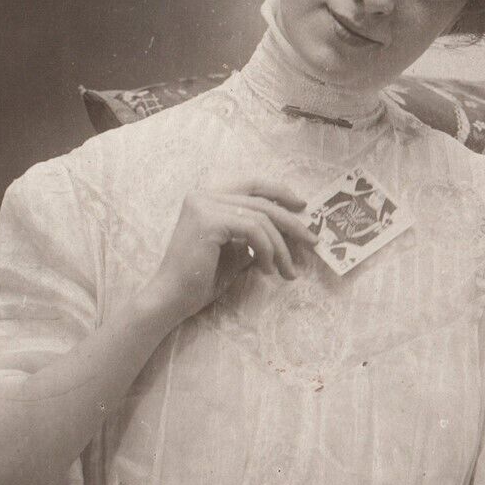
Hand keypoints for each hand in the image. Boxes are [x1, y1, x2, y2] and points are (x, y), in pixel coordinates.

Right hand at [143, 179, 317, 322]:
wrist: (172, 299)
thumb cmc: (201, 280)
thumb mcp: (236, 251)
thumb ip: (256, 234)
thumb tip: (291, 229)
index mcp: (208, 198)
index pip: (252, 184)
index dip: (280, 192)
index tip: (302, 208)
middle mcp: (204, 194)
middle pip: (262, 201)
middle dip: (292, 223)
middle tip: (312, 242)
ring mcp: (204, 204)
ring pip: (261, 218)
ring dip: (281, 247)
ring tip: (287, 271)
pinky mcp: (208, 220)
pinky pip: (253, 230)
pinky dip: (268, 250)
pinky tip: (267, 269)